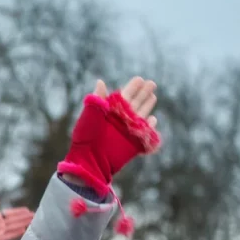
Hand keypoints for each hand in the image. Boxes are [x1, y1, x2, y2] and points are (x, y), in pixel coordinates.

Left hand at [0, 198, 33, 239]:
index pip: (9, 214)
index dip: (18, 212)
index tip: (27, 210)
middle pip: (14, 220)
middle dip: (24, 217)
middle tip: (35, 215)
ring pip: (14, 226)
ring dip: (23, 223)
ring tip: (33, 221)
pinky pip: (9, 234)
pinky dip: (16, 232)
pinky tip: (24, 229)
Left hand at [58, 77, 161, 196]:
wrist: (90, 160)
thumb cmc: (86, 138)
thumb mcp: (90, 116)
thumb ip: (97, 100)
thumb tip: (100, 82)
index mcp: (110, 112)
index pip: (124, 96)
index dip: (132, 87)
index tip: (139, 79)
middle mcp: (120, 120)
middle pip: (134, 103)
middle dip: (143, 93)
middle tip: (151, 83)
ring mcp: (127, 131)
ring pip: (141, 115)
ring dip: (147, 105)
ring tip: (153, 96)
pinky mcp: (134, 143)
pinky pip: (145, 133)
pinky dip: (150, 126)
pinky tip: (152, 119)